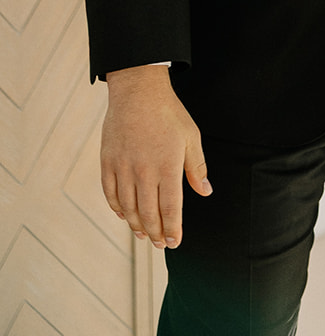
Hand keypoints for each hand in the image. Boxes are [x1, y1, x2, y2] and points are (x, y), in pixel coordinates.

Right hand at [101, 65, 210, 248]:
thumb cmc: (169, 113)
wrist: (138, 91)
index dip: (173, 229)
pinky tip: (124, 215)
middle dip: (156, 233)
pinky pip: (110, 193)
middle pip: (148, 213)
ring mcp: (123, 167)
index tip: (175, 242)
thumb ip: (197, 168)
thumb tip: (205, 192)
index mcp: (167, 166)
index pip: (170, 208)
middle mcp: (144, 171)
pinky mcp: (108, 162)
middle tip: (161, 244)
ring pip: (128, 208)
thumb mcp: (191, 137)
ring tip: (144, 235)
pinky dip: (117, 208)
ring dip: (136, 225)